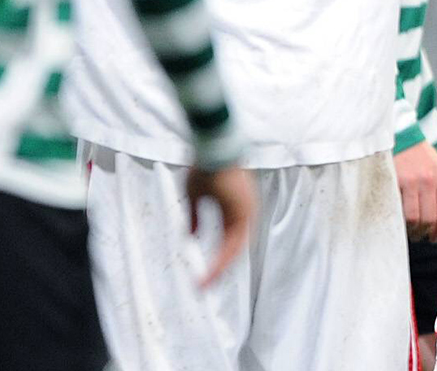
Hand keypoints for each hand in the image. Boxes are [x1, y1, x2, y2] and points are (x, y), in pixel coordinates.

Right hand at [185, 165, 255, 285]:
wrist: (213, 148)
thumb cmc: (205, 166)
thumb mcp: (195, 195)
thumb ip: (195, 217)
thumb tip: (190, 235)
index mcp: (234, 209)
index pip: (227, 241)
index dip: (216, 259)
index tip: (202, 276)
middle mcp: (244, 214)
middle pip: (234, 250)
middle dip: (219, 270)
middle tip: (204, 287)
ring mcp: (247, 214)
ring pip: (236, 250)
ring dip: (220, 269)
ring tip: (205, 285)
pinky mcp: (245, 214)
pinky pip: (235, 244)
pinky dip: (223, 260)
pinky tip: (212, 272)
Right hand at [395, 141, 436, 241]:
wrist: (399, 134)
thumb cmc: (417, 154)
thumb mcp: (435, 168)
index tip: (435, 237)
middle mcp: (429, 181)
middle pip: (430, 219)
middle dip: (425, 233)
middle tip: (420, 236)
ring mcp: (411, 182)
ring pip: (415, 218)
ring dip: (412, 230)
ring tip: (409, 231)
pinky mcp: (395, 182)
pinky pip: (398, 210)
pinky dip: (399, 220)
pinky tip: (398, 221)